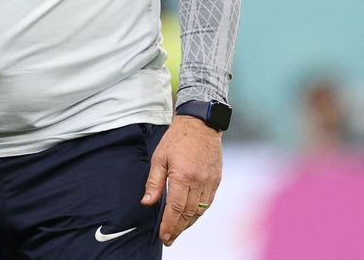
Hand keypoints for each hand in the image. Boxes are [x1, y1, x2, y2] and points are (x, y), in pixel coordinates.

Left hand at [141, 115, 221, 245]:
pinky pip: (208, 202)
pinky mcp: (216, 180)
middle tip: (169, 238)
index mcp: (182, 176)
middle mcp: (199, 182)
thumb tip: (147, 202)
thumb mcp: (159, 157)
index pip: (175, 208)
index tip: (164, 235)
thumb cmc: (177, 139)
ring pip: (200, 210)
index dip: (169, 224)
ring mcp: (210, 182)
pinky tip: (190, 216)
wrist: (200, 124)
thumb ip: (154, 182)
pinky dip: (199, 212)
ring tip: (178, 230)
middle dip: (178, 228)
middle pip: (188, 213)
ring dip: (189, 223)